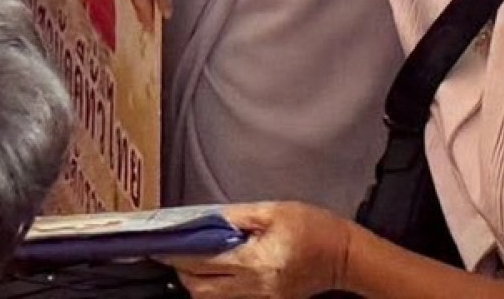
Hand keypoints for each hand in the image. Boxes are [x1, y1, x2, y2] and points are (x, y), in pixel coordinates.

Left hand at [163, 202, 353, 298]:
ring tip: (195, 263)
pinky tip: (216, 275)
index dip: (177, 255)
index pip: (202, 263)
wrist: (343, 257)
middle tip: (178, 252)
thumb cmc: (312, 228)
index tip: (160, 246)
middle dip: (184, 272)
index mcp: (255, 262)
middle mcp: (254, 288)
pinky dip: (216, 291)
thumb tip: (203, 220)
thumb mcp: (273, 211)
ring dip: (198, 284)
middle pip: (201, 290)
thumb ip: (234, 217)